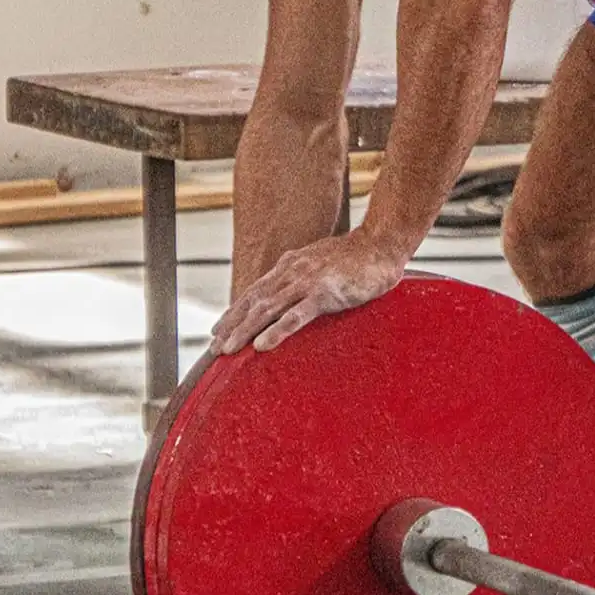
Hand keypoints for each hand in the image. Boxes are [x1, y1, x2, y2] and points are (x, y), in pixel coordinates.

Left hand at [210, 228, 406, 355]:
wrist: (381, 244)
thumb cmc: (357, 258)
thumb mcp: (321, 264)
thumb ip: (304, 277)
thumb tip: (292, 295)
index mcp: (290, 266)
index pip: (255, 291)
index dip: (235, 311)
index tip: (219, 330)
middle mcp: (292, 272)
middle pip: (254, 301)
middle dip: (232, 325)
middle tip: (214, 349)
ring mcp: (307, 282)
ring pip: (267, 309)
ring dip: (244, 330)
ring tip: (227, 350)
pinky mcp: (325, 293)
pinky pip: (296, 316)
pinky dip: (276, 331)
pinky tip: (262, 345)